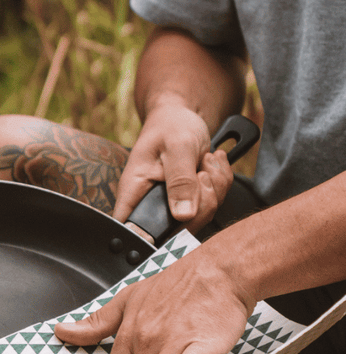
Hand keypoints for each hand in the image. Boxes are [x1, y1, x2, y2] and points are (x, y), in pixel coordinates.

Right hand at [112, 105, 233, 232]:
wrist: (183, 116)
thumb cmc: (171, 125)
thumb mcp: (177, 147)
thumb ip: (180, 180)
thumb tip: (183, 214)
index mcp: (134, 192)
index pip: (132, 230)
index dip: (151, 237)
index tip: (178, 218)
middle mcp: (150, 203)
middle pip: (177, 230)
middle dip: (201, 203)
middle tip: (201, 173)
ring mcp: (172, 204)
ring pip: (200, 217)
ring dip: (214, 189)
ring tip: (205, 162)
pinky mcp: (190, 201)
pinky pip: (213, 205)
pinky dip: (220, 184)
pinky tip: (210, 165)